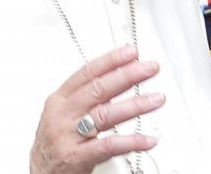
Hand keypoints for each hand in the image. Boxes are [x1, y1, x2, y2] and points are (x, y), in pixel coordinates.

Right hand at [30, 45, 164, 173]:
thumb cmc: (54, 144)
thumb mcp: (63, 114)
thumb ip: (87, 96)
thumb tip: (120, 75)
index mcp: (60, 100)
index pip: (87, 73)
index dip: (111, 60)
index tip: (132, 52)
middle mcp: (63, 115)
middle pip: (98, 89)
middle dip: (127, 76)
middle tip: (149, 68)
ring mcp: (69, 136)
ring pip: (106, 114)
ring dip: (135, 105)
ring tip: (156, 99)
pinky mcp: (77, 157)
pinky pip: (109, 146)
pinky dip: (132, 141)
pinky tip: (148, 138)